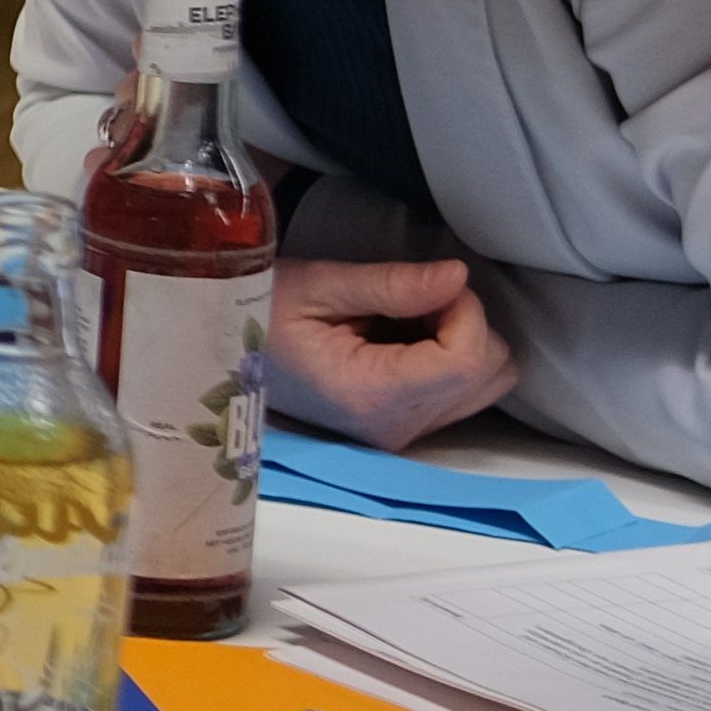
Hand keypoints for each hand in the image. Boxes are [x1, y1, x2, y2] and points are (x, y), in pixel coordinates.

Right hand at [261, 255, 515, 444]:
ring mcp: (401, 434)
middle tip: (410, 299)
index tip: (427, 283)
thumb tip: (459, 276)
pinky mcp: (403, 428)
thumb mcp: (316, 286)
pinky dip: (448, 357)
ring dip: (461, 340)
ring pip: (488, 382)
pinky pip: (464, 391)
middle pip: (489, 371)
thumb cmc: (259, 315)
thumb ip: (392, 284)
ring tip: (406, 319)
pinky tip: (402, 339)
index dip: (466, 309)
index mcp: (371, 395)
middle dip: (465, 322)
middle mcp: (395, 427)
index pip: (467, 358)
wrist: (220, 356)